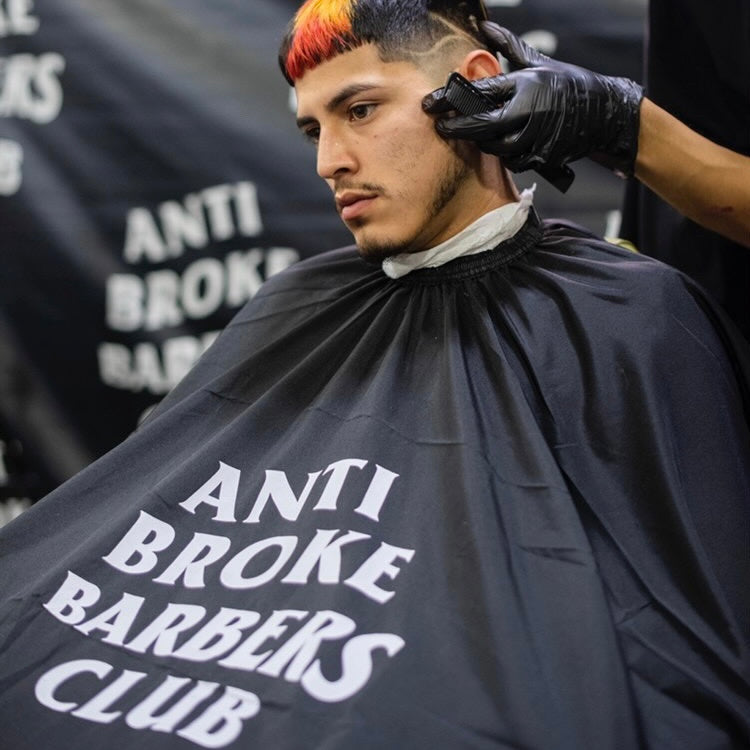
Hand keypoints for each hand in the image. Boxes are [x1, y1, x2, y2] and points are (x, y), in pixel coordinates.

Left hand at [423, 22, 643, 176]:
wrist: (603, 112)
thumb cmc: (568, 84)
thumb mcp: (538, 62)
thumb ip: (509, 47)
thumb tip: (485, 27)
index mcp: (524, 84)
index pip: (478, 92)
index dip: (450, 98)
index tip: (430, 103)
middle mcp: (529, 110)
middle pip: (482, 125)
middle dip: (457, 127)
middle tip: (441, 126)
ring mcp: (536, 136)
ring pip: (495, 146)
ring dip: (482, 142)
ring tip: (476, 135)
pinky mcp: (543, 155)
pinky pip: (514, 161)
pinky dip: (506, 155)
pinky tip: (505, 145)